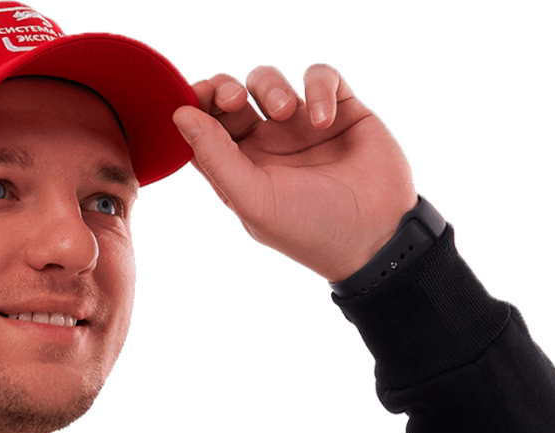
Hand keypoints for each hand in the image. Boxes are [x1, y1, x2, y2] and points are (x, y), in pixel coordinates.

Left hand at [172, 64, 419, 282]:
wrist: (376, 235)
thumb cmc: (308, 229)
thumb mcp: (253, 199)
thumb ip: (215, 157)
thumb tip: (179, 114)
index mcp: (239, 169)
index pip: (205, 129)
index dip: (196, 107)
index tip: (196, 97)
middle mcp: (266, 145)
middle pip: (231, 98)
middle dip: (226, 90)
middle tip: (235, 99)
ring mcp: (301, 126)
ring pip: (269, 81)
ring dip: (271, 87)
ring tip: (287, 112)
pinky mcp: (340, 109)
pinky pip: (320, 76)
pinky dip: (318, 88)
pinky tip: (323, 119)